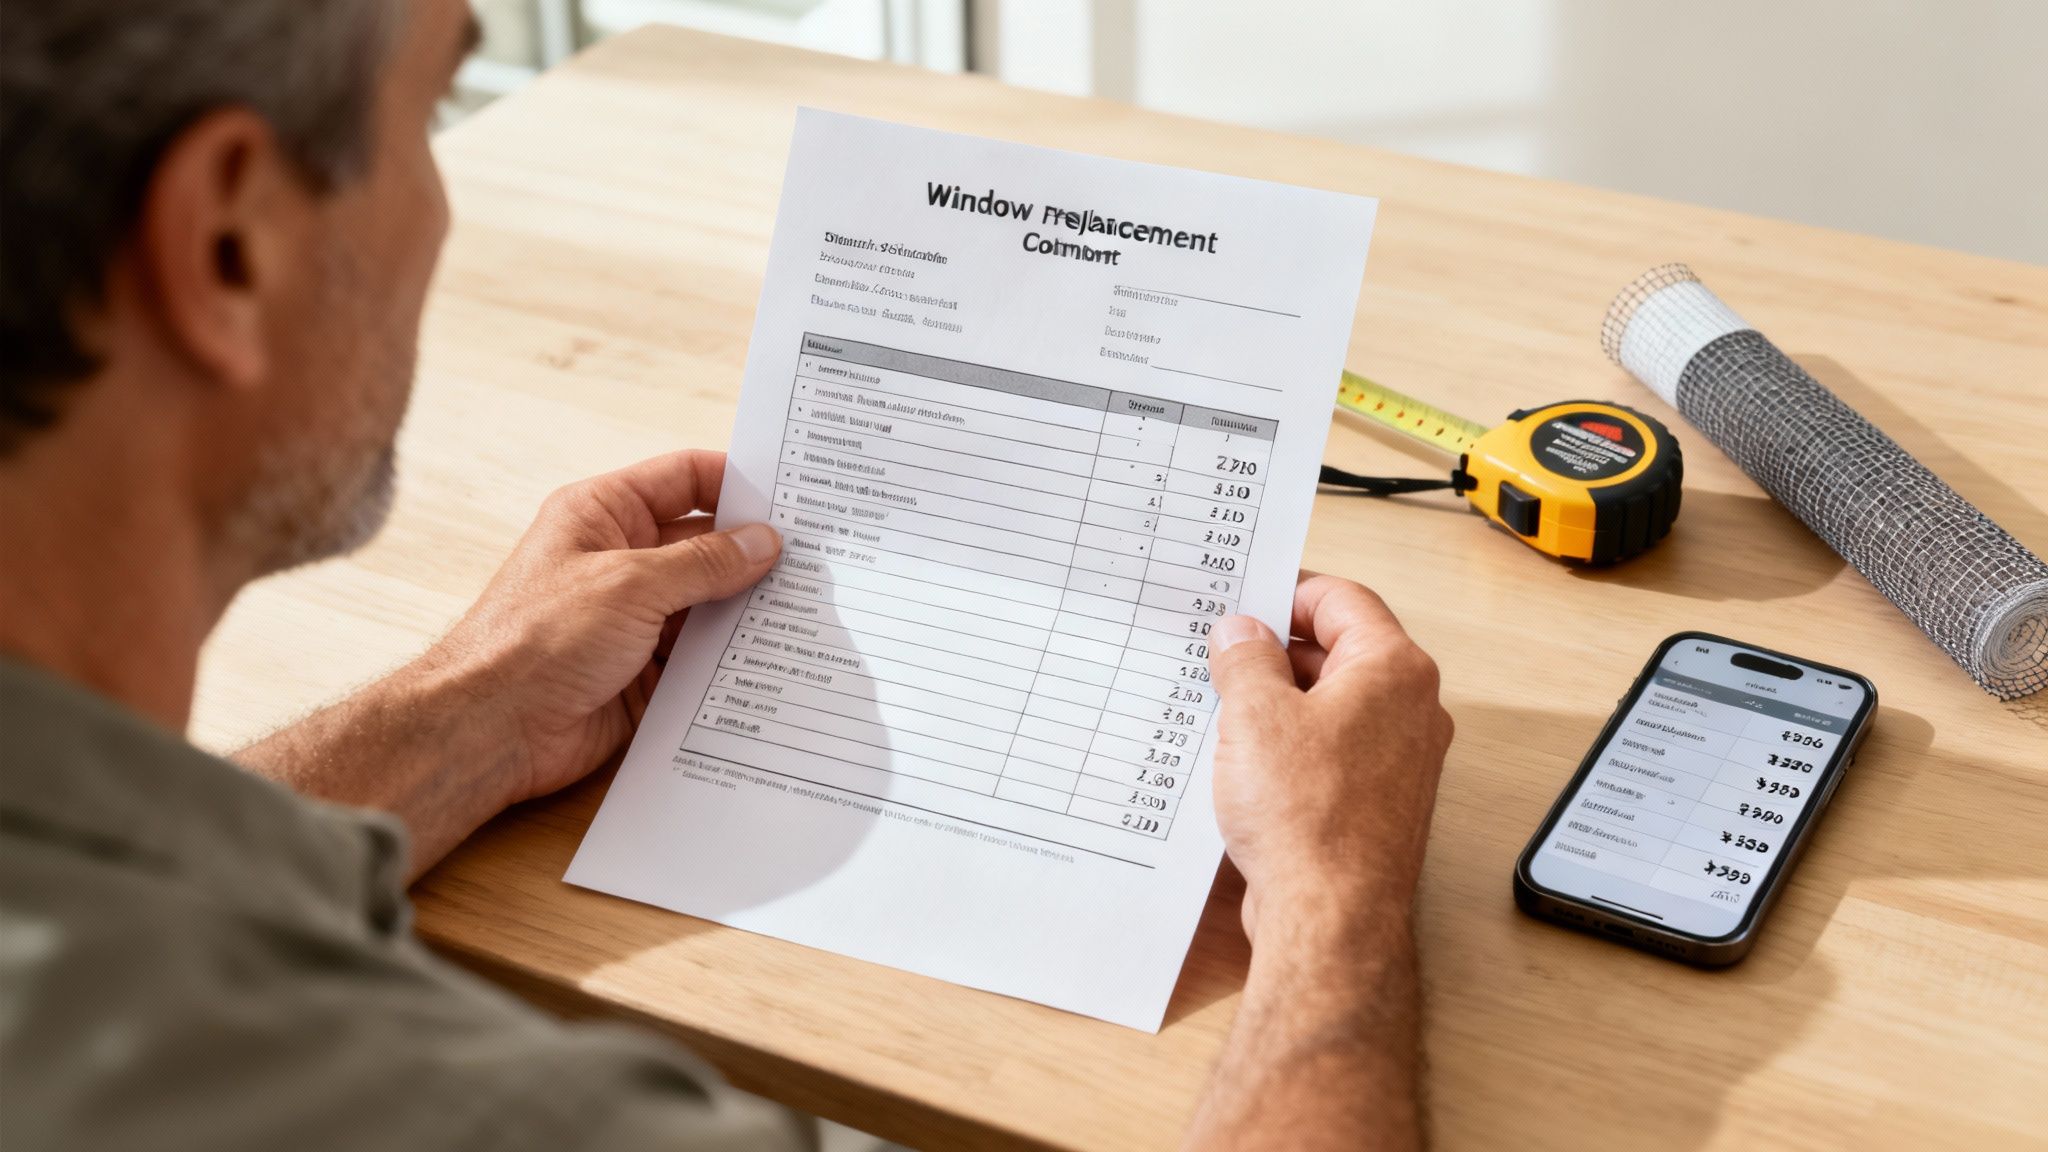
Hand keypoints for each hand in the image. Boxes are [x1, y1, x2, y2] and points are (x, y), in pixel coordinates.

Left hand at [429, 450, 779, 807]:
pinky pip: (701, 656)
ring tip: (811, 607)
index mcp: (603, 514)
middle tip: (819, 558)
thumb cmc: (537, 638)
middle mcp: (621, 560)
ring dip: (748, 608)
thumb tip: (763, 543)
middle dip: (755, 552)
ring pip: (709, 602)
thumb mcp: (631, 583)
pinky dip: (733, 657)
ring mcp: (634, 617)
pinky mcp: (644, 670)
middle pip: (705, 543)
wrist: (492, 728)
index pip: (684, 479)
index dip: (736, 482)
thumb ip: (704, 562)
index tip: (793, 496)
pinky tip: (776, 657)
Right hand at [1206, 572, 1452, 943]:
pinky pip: (1332, 752)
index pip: (1343, 600)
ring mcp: (1399, 760)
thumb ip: (1246, 660)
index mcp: (1393, 670)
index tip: (1245, 601)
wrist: (1330, 916)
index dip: (1288, 593)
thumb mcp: (1255, 715)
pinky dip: (1292, 745)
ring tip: (1223, 706)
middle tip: (1222, 654)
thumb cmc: (1308, 818)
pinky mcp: (1378, 803)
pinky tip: (1244, 760)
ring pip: (1333, 705)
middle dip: (1277, 650)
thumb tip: (1241, 634)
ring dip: (1280, 701)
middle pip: (1341, 651)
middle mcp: (1411, 711)